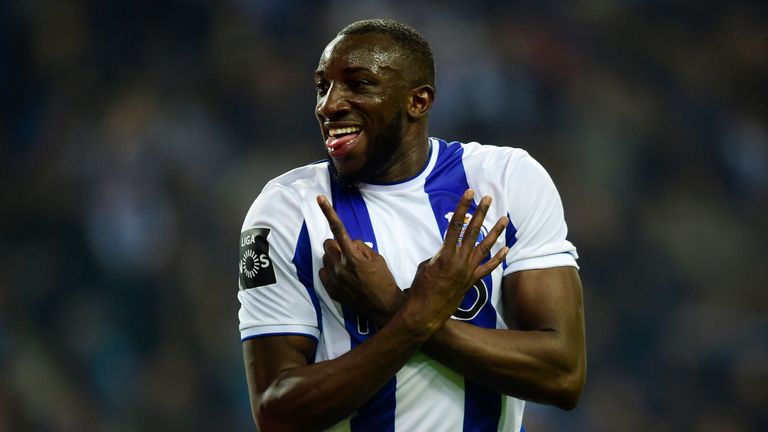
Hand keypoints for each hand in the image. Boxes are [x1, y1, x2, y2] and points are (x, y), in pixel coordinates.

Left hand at [317, 195, 404, 323]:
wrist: (384, 308)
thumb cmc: (384, 280)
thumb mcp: (378, 259)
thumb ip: (361, 248)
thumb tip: (350, 243)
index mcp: (353, 257)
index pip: (339, 229)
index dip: (329, 212)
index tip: (319, 198)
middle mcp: (340, 267)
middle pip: (327, 244)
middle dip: (336, 244)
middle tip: (349, 252)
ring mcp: (334, 280)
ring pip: (325, 259)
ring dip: (334, 258)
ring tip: (348, 268)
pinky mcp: (331, 291)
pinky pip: (324, 273)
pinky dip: (332, 271)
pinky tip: (344, 278)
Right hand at [404, 189, 508, 332]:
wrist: (426, 312)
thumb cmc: (420, 288)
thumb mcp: (425, 266)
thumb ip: (438, 255)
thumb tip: (445, 253)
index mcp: (446, 254)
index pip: (455, 225)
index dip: (462, 207)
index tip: (468, 194)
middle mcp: (460, 260)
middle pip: (473, 231)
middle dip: (481, 213)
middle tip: (488, 199)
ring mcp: (468, 271)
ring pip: (485, 247)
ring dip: (495, 232)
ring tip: (504, 219)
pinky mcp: (472, 281)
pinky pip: (488, 268)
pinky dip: (497, 258)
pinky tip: (505, 248)